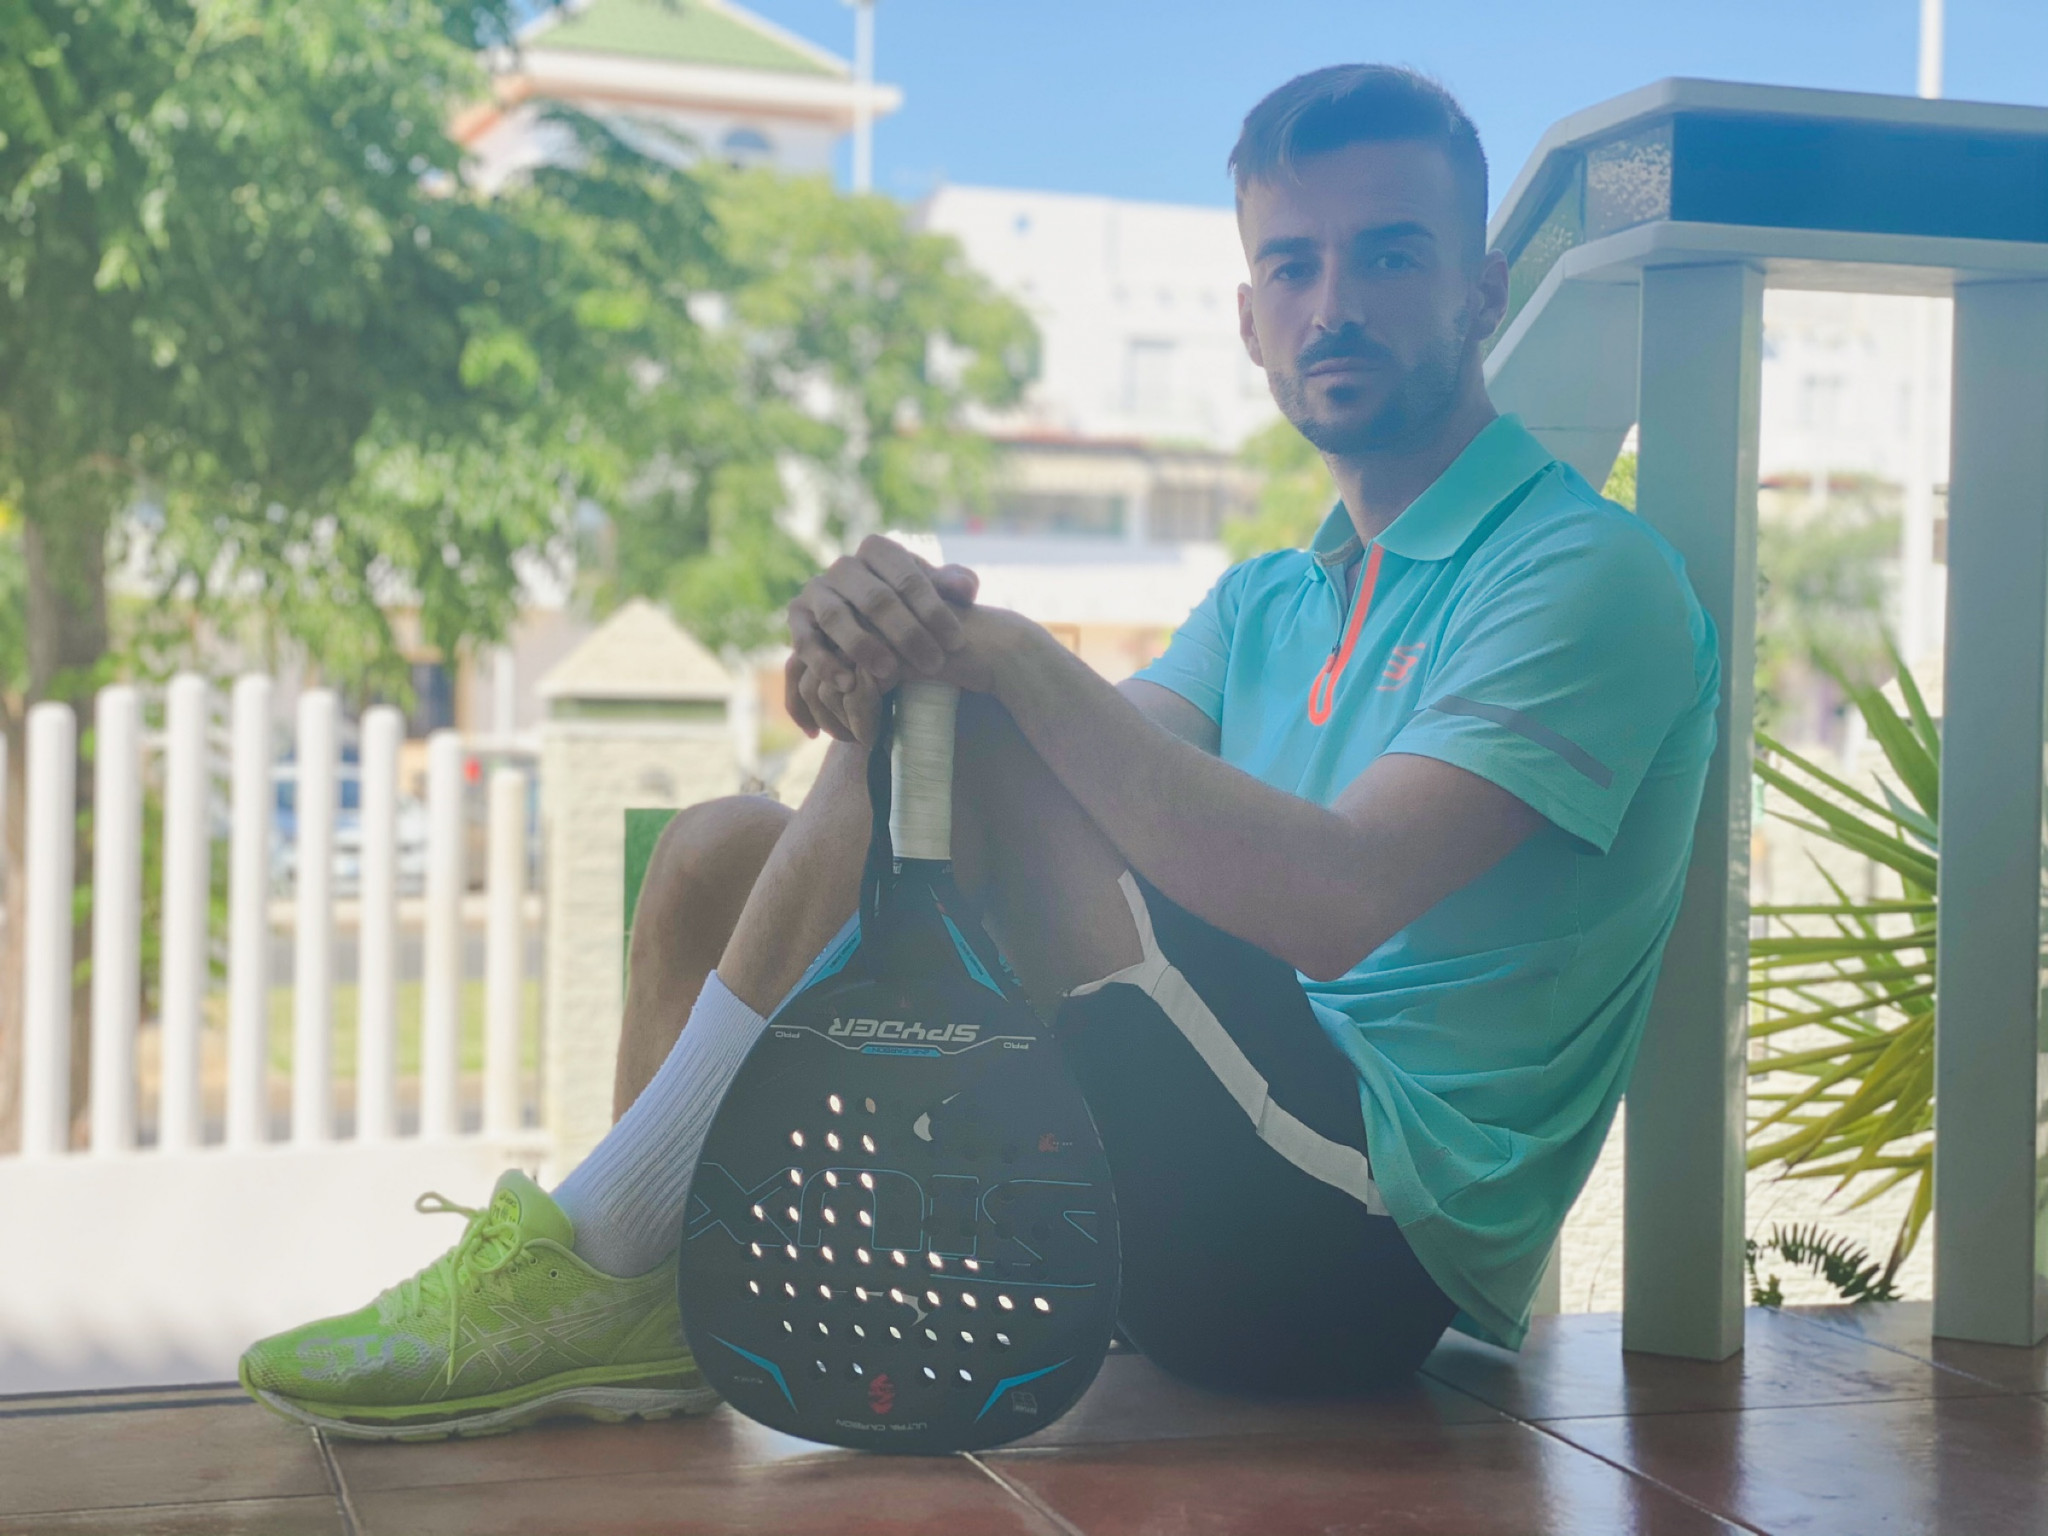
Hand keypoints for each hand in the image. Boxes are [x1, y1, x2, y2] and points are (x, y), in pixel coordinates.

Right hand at [786, 536, 979, 739]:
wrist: (866, 622)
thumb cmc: (911, 606)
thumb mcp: (934, 592)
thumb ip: (954, 585)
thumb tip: (965, 589)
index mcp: (878, 551)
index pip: (908, 577)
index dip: (933, 610)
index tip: (956, 642)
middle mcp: (844, 566)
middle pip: (875, 598)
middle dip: (906, 633)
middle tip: (933, 664)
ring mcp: (816, 590)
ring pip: (836, 617)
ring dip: (863, 647)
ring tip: (889, 674)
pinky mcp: (796, 618)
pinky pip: (804, 640)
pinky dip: (824, 664)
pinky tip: (847, 685)